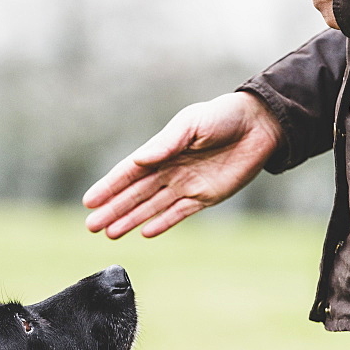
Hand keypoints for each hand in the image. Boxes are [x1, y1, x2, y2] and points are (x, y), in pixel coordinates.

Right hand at [83, 91, 282, 237]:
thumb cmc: (223, 117)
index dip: (109, 187)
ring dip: (130, 220)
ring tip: (110, 233)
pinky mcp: (205, 197)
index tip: (89, 201)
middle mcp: (170, 169)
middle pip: (135, 194)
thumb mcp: (192, 124)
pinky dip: (162, 223)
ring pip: (152, 207)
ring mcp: (186, 185)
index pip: (129, 172)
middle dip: (113, 210)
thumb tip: (140, 159)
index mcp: (162, 149)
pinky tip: (144, 233)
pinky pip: (178, 214)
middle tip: (91, 226)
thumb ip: (166, 143)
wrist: (260, 126)